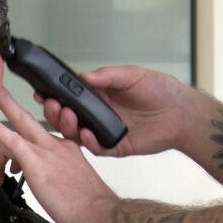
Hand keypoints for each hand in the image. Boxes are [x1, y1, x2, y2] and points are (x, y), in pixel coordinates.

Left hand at [0, 87, 117, 222]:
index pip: (39, 135)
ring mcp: (45, 150)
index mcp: (66, 149)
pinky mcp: (35, 161)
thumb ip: (60, 178)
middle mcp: (55, 144)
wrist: (97, 212)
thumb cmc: (88, 206)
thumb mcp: (74, 184)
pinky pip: (11, 138)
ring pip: (15, 129)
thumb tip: (47, 186)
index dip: (25, 132)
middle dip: (9, 103)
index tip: (16, 139)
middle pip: (26, 119)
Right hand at [38, 64, 193, 157]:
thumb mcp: (131, 75)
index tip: (42, 93)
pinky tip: (86, 134)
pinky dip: (89, 142)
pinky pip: (97, 148)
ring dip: (68, 127)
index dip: (55, 96)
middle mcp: (99, 114)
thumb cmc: (160, 90)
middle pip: (68, 118)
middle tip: (53, 106)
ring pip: (77, 134)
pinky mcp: (115, 147)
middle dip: (56, 113)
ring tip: (68, 118)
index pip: (70, 98)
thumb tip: (83, 77)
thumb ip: (107, 76)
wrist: (181, 112)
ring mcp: (105, 132)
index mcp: (99, 96)